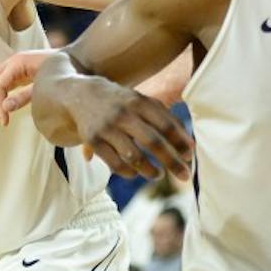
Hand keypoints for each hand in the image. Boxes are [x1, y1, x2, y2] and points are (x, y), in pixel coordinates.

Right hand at [0, 50, 56, 125]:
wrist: (75, 60)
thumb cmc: (62, 73)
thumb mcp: (43, 87)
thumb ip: (24, 96)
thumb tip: (5, 107)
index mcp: (18, 62)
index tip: (5, 122)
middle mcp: (13, 62)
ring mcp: (14, 66)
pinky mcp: (19, 72)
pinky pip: (3, 83)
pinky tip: (0, 109)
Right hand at [62, 77, 192, 179]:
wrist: (80, 94)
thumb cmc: (121, 102)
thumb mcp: (142, 102)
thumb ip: (166, 119)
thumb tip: (190, 147)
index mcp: (139, 102)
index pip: (166, 124)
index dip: (180, 142)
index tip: (189, 156)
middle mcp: (124, 114)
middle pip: (153, 142)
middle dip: (171, 161)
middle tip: (184, 176)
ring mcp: (107, 127)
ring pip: (133, 156)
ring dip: (150, 170)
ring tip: (158, 175)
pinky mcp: (93, 141)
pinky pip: (114, 164)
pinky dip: (128, 172)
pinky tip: (136, 174)